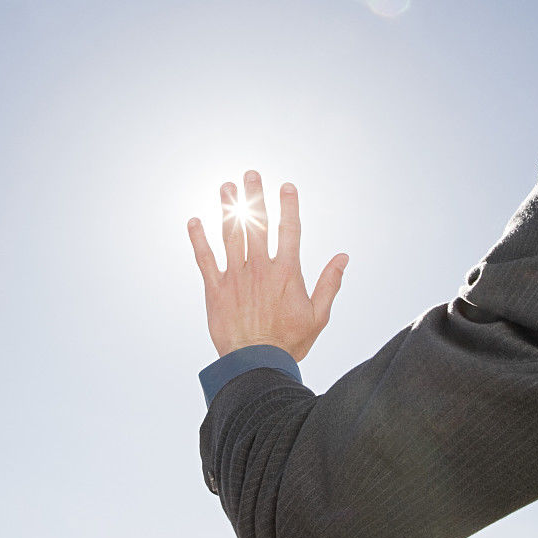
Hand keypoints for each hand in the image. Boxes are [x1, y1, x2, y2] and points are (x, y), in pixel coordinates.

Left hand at [187, 170, 348, 360]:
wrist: (255, 363)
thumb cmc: (289, 342)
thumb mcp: (318, 315)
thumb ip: (330, 283)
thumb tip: (343, 257)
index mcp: (286, 272)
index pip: (289, 230)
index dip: (289, 205)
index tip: (287, 186)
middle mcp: (260, 268)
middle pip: (257, 223)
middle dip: (254, 196)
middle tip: (251, 174)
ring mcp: (236, 277)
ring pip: (230, 234)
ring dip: (228, 208)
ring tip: (226, 187)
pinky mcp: (215, 289)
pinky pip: (204, 258)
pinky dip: (198, 239)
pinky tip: (194, 220)